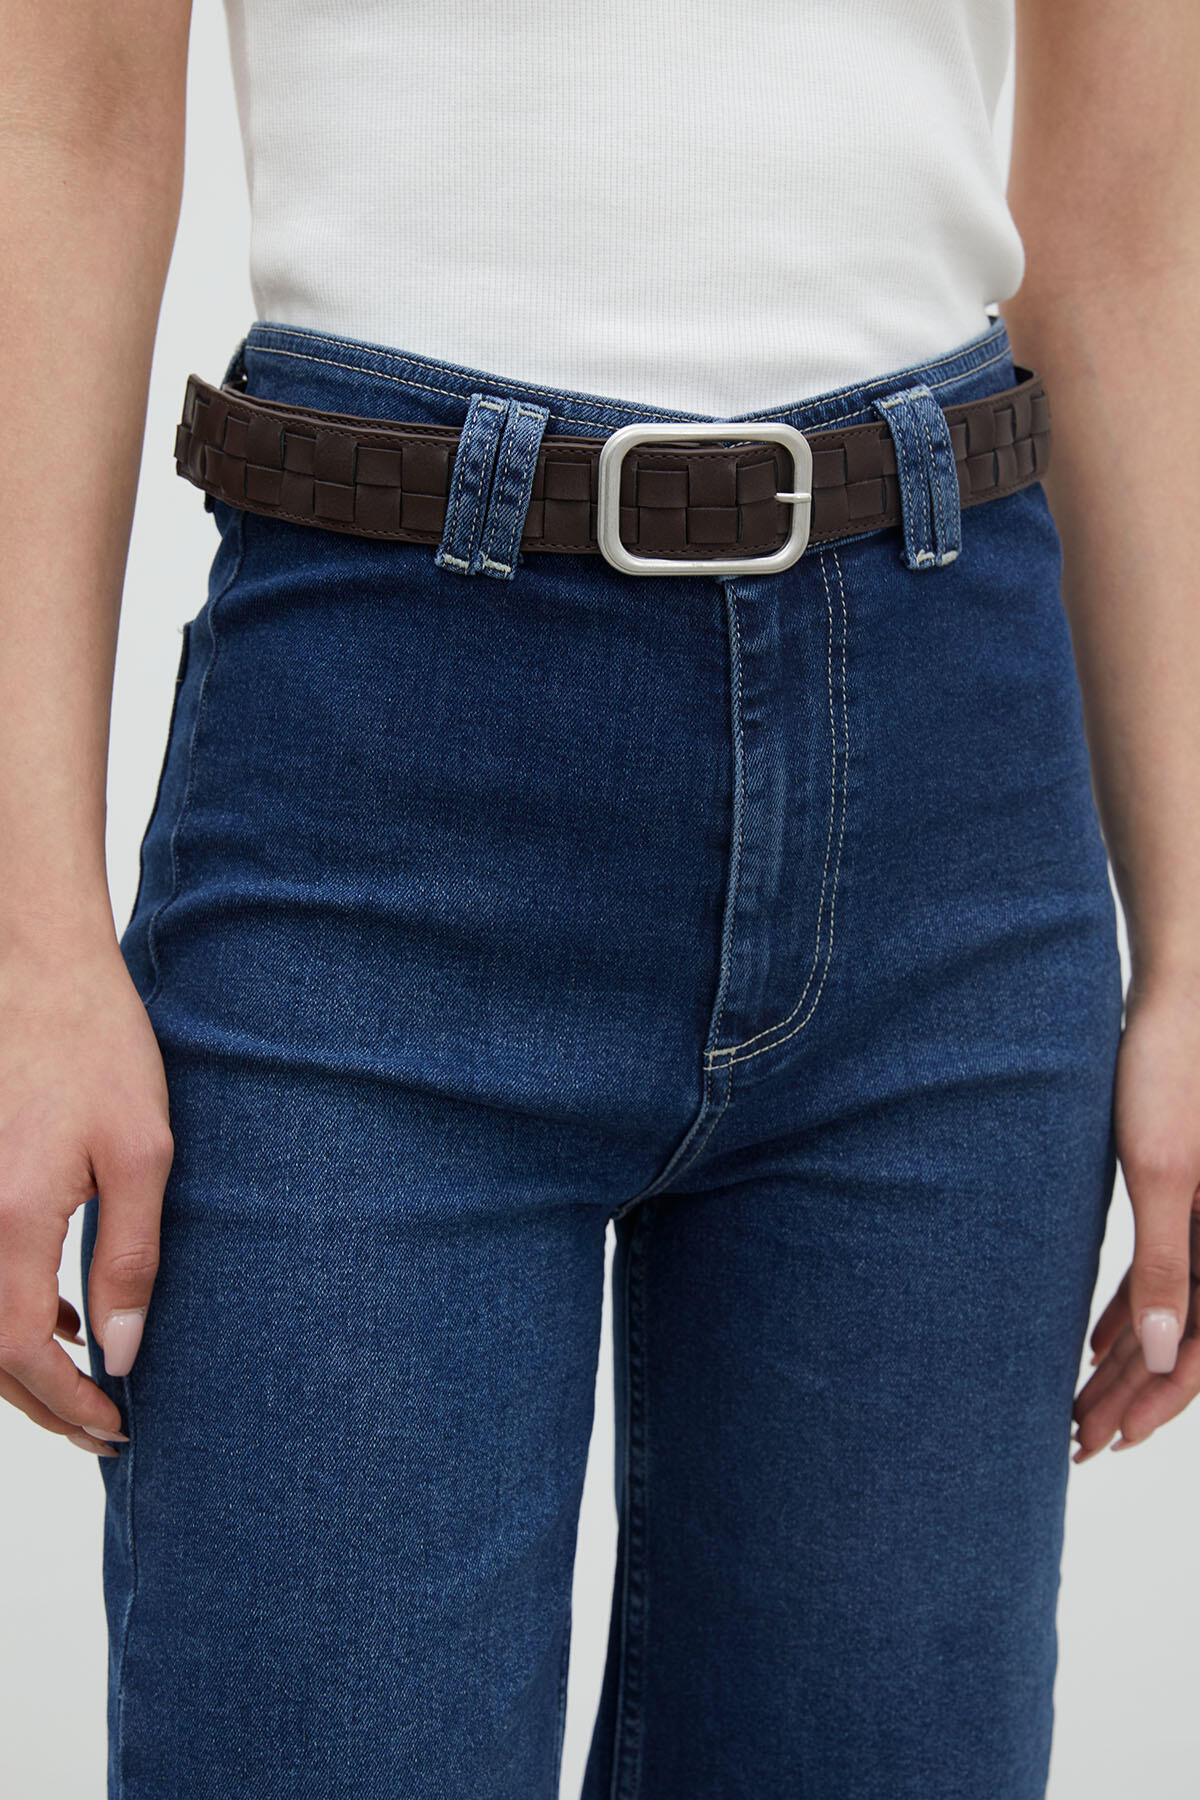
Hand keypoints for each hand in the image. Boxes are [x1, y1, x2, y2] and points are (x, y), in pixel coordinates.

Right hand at [0, 931, 172, 1456]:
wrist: (38, 969)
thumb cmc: (99, 1048)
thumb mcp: (141, 1153)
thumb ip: (131, 1256)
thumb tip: (121, 1352)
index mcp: (9, 1221)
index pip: (25, 1352)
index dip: (68, 1405)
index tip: (117, 1428)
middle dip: (42, 1403)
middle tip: (102, 1431)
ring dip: (21, 1364)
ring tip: (85, 1385)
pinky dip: (6, 1315)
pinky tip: (63, 1314)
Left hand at [1072, 972, 1199, 1462]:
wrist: (1179, 1001)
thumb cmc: (1171, 1074)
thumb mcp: (1163, 1172)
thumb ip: (1167, 1264)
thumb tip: (1159, 1354)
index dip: (1157, 1405)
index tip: (1108, 1441)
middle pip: (1184, 1342)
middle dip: (1131, 1397)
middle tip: (1076, 1442)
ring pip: (1170, 1312)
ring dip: (1125, 1362)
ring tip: (1076, 1406)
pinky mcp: (1185, 1196)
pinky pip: (1164, 1273)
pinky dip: (1128, 1312)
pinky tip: (1090, 1343)